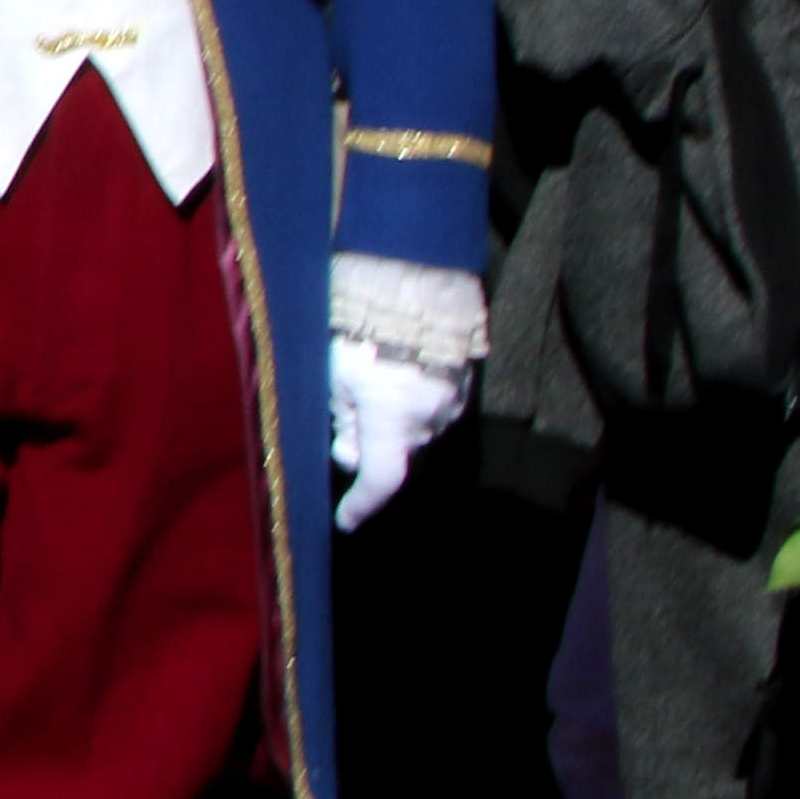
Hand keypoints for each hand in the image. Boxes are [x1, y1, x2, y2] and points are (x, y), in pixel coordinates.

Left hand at [329, 333, 464, 531]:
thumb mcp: (334, 373)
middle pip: (396, 450)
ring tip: (372, 372)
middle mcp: (430, 418)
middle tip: (344, 407)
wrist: (418, 276)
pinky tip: (398, 366)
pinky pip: (434, 404)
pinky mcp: (465, 378)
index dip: (362, 504)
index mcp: (394, 420)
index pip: (381, 479)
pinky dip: (413, 398)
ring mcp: (453, 398)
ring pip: (415, 427)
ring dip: (393, 416)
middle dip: (370, 440)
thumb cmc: (361, 324)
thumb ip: (342, 418)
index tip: (345, 521)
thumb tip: (348, 450)